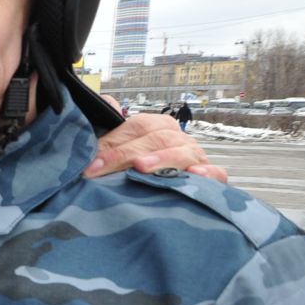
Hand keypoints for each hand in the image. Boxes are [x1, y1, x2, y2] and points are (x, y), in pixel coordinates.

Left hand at [86, 113, 228, 182]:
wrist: (172, 200)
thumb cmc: (145, 169)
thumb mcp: (127, 148)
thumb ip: (116, 131)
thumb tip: (106, 104)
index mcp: (159, 127)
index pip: (135, 127)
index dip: (112, 142)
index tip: (90, 163)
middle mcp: (178, 138)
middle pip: (154, 139)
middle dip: (124, 154)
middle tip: (101, 168)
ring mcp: (196, 157)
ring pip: (180, 152)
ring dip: (160, 159)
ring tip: (140, 167)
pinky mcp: (212, 177)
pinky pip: (215, 173)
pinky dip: (206, 173)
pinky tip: (194, 174)